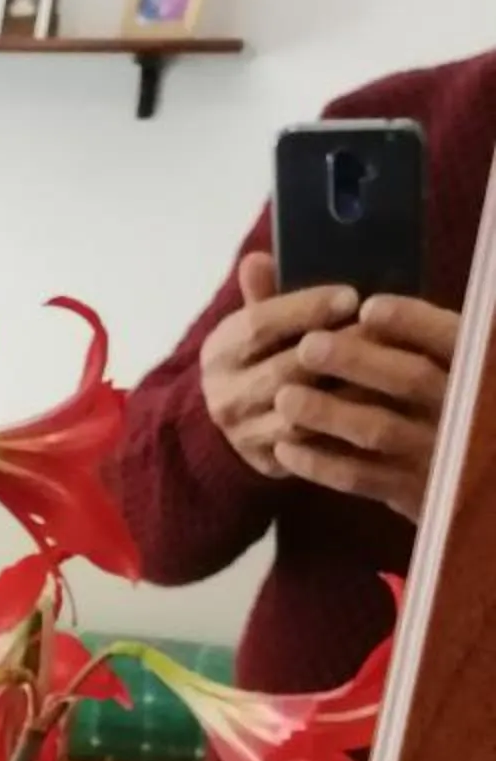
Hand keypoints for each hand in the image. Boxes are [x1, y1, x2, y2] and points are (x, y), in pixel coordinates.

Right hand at [200, 252, 360, 476]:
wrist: (230, 421)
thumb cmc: (258, 357)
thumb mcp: (255, 322)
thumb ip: (262, 294)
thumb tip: (257, 258)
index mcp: (219, 352)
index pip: (259, 325)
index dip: (306, 309)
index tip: (350, 296)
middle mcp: (224, 396)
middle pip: (283, 371)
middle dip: (335, 351)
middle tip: (380, 333)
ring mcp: (244, 435)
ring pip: (300, 413)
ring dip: (345, 391)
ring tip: (384, 370)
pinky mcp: (267, 463)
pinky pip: (311, 447)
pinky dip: (344, 426)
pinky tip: (376, 405)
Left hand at [272, 294, 461, 522]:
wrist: (470, 478)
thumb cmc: (437, 399)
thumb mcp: (439, 360)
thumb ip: (394, 323)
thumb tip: (285, 267)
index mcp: (474, 364)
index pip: (450, 336)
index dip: (412, 321)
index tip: (369, 308)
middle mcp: (460, 407)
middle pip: (410, 380)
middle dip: (357, 361)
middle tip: (308, 346)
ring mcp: (435, 452)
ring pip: (380, 429)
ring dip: (329, 412)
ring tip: (285, 396)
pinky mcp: (410, 493)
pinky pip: (361, 478)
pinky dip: (321, 463)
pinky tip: (285, 448)